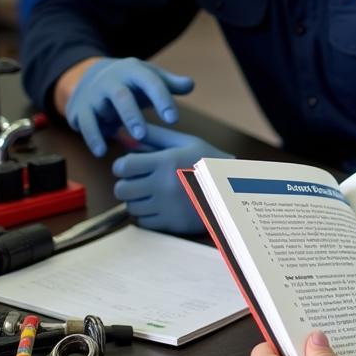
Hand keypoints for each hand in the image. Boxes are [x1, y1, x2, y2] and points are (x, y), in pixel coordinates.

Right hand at [65, 58, 194, 156]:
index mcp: (134, 71)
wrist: (90, 77)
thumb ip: (170, 84)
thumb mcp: (150, 78)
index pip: (151, 83)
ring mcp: (94, 94)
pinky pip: (85, 124)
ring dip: (110, 126)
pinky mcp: (79, 109)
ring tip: (123, 144)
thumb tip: (190, 85)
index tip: (173, 120)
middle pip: (122, 96)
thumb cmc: (132, 82)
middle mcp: (112, 81)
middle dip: (131, 115)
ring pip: (101, 109)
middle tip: (142, 135)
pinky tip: (101, 152)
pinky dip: (92, 138)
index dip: (162, 100)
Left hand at [111, 123, 230, 233]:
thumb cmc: (208, 162)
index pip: (123, 166)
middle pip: (121, 189)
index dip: (123, 166)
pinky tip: (161, 207)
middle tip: (139, 182)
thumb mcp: (186, 143)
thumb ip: (155, 136)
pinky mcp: (172, 224)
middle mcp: (164, 185)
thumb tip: (124, 132)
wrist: (234, 190)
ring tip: (152, 194)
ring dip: (138, 200)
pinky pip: (143, 222)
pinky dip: (148, 216)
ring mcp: (167, 206)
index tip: (131, 166)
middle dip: (127, 185)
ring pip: (131, 207)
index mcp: (166, 162)